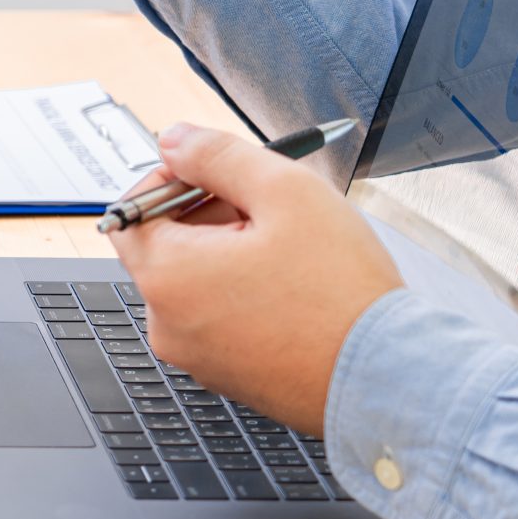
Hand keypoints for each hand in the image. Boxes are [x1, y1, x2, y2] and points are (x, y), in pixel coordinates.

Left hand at [106, 125, 402, 435]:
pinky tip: (293, 286)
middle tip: (264, 205)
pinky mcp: (228, 376)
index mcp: (168, 278)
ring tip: (289, 248)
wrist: (386, 378)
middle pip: (164, 246)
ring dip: (229, 252)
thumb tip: (174, 140)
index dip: (171, 180)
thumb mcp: (284, 191)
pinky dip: (243, 292)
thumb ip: (217, 156)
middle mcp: (168, 325)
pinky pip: (218, 318)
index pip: (131, 212)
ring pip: (195, 281)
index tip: (214, 171)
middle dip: (207, 214)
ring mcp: (196, 357)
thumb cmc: (341, 293)